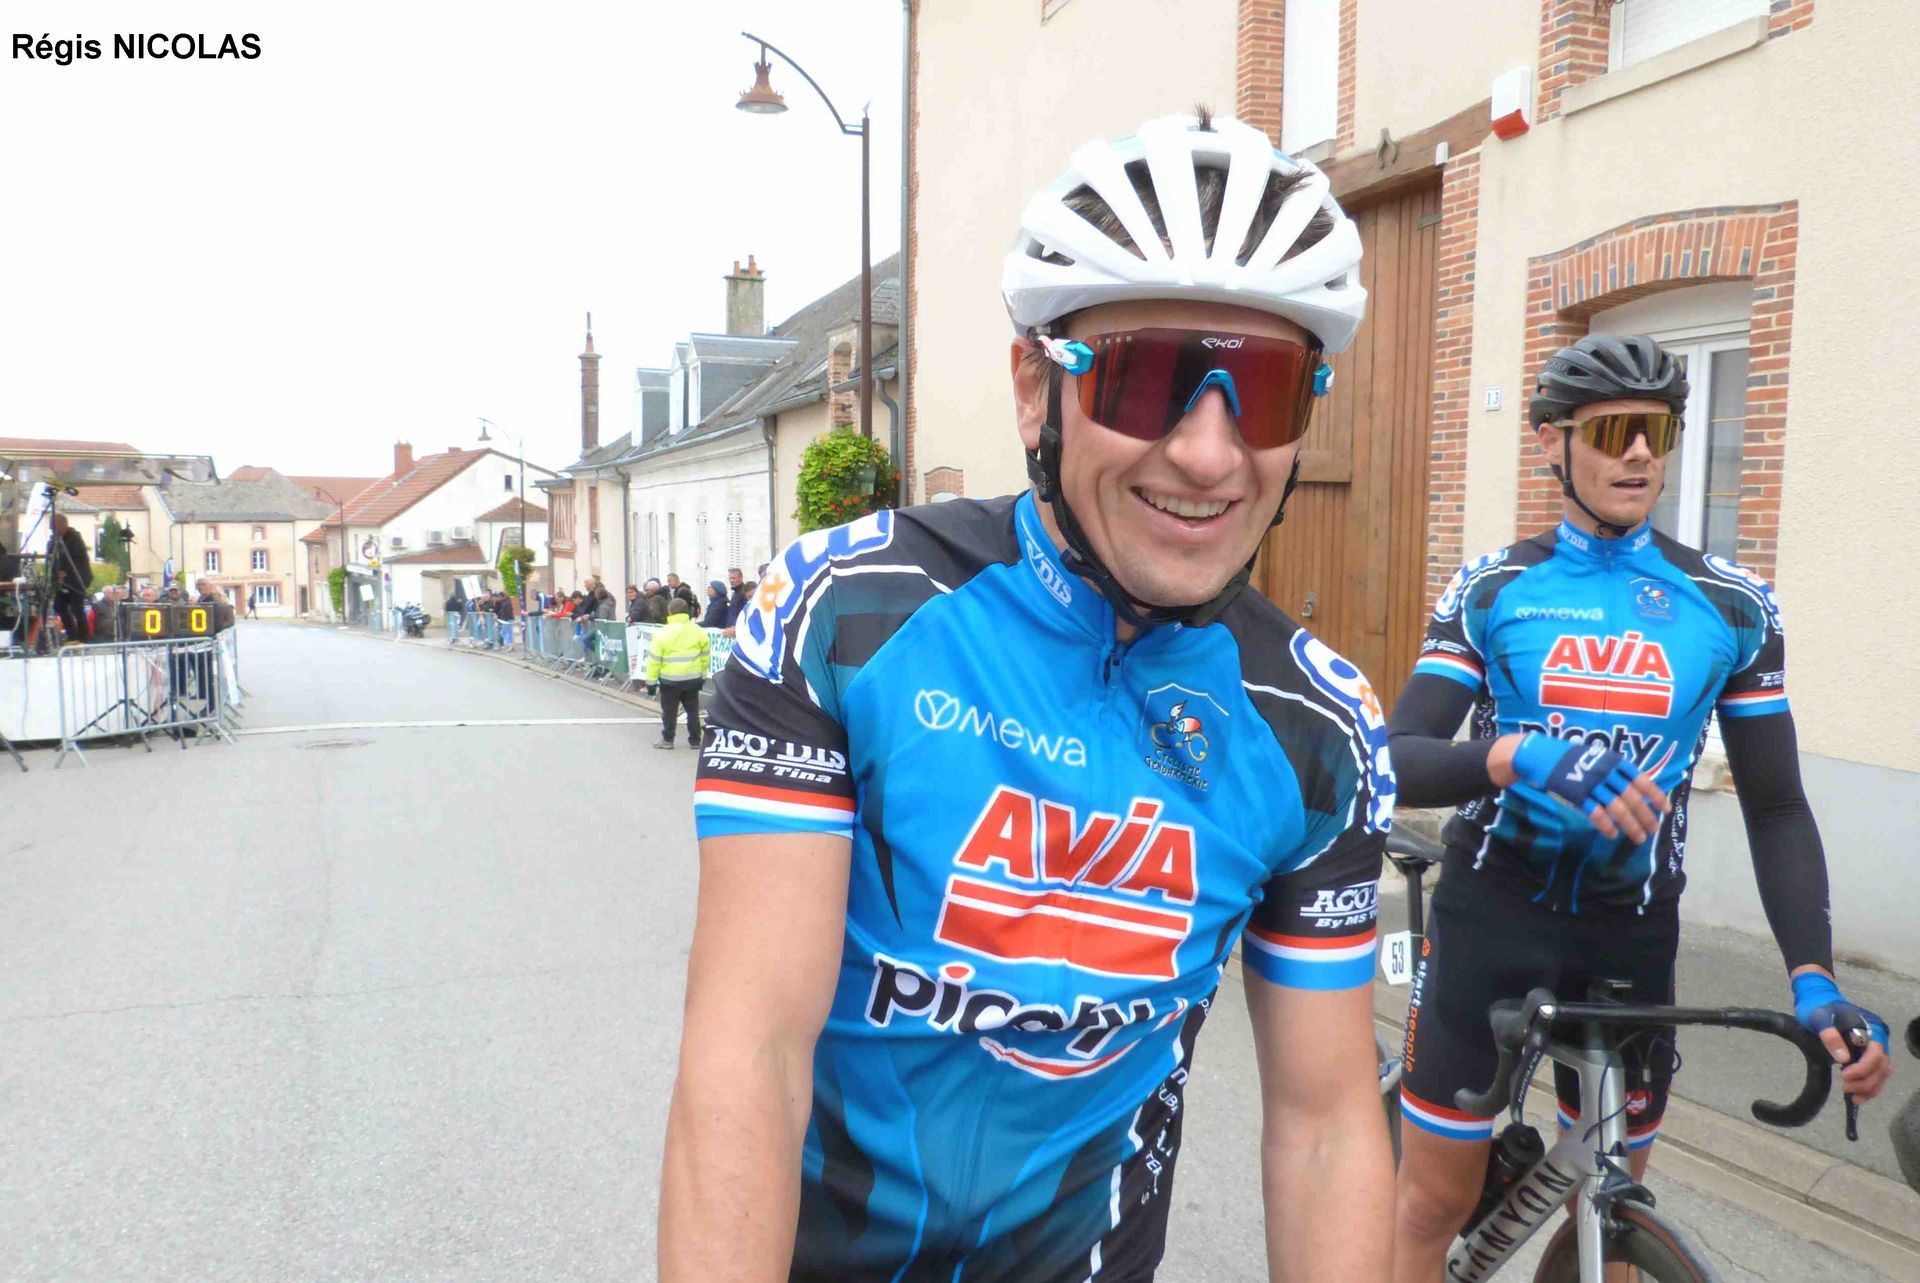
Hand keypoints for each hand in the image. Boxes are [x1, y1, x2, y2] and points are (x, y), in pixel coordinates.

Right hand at [1506, 732, 1668, 842]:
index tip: (1665, 810)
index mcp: (1613, 761)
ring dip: (1630, 825)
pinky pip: (1595, 813)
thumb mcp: (1597, 757)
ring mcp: (1591, 783)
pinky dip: (1606, 826)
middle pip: (1632, 797)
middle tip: (1653, 830)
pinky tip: (1612, 835)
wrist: (1541, 755)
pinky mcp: (1576, 794)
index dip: (1656, 796)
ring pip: (1617, 808)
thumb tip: (1636, 790)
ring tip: (1638, 838)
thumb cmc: (1570, 757)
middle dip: (1646, 816)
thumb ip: (1614, 771)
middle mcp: (1605, 772)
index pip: (1641, 780)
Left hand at [1792, 972, 1895, 1101]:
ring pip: (1882, 1073)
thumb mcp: (1819, 1018)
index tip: (1844, 1075)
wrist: (1817, 999)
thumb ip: (1830, 1036)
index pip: (1876, 1053)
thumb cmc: (1818, 1007)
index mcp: (1871, 1027)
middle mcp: (1878, 1038)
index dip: (1863, 1068)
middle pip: (1882, 1066)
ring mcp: (1874, 1047)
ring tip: (1853, 1097)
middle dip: (1866, 1081)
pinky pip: (1876, 1074)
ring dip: (1869, 1087)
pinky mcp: (1867, 1054)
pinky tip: (1857, 1097)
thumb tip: (1843, 1060)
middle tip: (1845, 1088)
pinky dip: (1869, 1086)